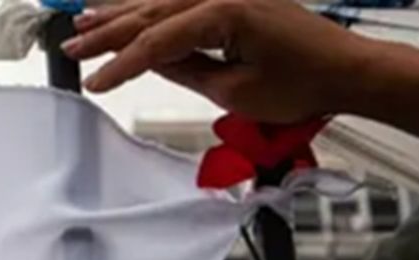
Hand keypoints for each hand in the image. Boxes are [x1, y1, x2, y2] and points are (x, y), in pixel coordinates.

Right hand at [63, 0, 378, 122]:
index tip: (93, 84)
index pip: (156, 41)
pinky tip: (128, 8)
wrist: (347, 69)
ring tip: (84, 22)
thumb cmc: (302, 84)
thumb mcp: (235, 91)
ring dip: (121, 13)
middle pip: (151, 12)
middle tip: (71, 47)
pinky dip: (151, 6)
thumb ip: (187, 70)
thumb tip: (151, 61)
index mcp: (223, 12)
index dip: (120, 65)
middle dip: (108, 32)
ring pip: (161, 0)